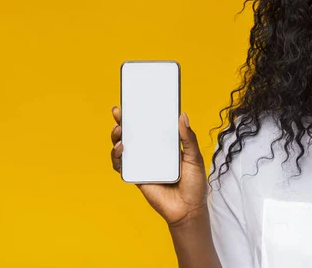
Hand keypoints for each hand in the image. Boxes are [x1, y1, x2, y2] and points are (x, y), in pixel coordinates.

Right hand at [110, 106, 208, 226]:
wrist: (188, 209)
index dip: (141, 113)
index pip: (151, 125)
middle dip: (123, 121)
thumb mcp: (195, 158)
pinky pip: (121, 165)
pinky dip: (117, 157)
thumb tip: (182, 116)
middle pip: (133, 133)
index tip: (133, 101)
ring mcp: (143, 163)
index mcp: (166, 144)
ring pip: (123, 147)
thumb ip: (188, 139)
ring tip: (119, 130)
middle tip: (119, 112)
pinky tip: (121, 149)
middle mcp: (152, 151)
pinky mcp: (136, 176)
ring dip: (116, 136)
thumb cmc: (194, 184)